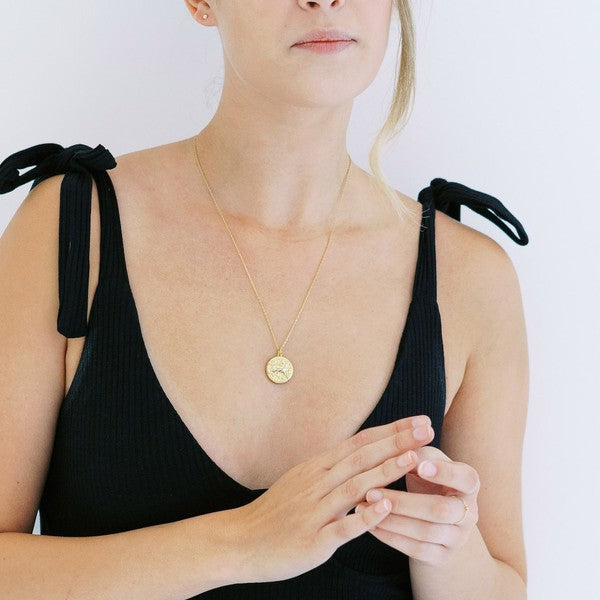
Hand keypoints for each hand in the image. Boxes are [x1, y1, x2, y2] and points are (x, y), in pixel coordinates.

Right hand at [227, 415, 434, 583]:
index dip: (391, 430)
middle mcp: (317, 483)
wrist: (241, 540)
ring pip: (354, 486)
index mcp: (317, 467)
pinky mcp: (314, 540)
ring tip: (413, 458)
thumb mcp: (302, 479)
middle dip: (397, 441)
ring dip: (385, 471)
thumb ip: (332, 467)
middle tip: (427, 429)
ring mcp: (315, 511)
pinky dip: (364, 516)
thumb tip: (362, 453)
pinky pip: (342, 527)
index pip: (360, 442)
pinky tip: (385, 507)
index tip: (419, 420)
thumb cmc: (277, 511)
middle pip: (362, 457)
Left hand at [355, 444, 479, 565]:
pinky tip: (370, 524)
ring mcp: (458, 539)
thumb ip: (416, 450)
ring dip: (390, 520)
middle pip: (440, 510)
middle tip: (371, 491)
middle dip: (403, 502)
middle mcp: (470, 513)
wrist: (433, 519)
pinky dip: (390, 537)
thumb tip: (403, 441)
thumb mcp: (425, 461)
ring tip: (362, 506)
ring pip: (425, 533)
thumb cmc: (426, 479)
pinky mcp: (443, 558)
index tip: (418, 465)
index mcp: (469, 484)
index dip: (444, 473)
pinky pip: (416, 551)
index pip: (466, 479)